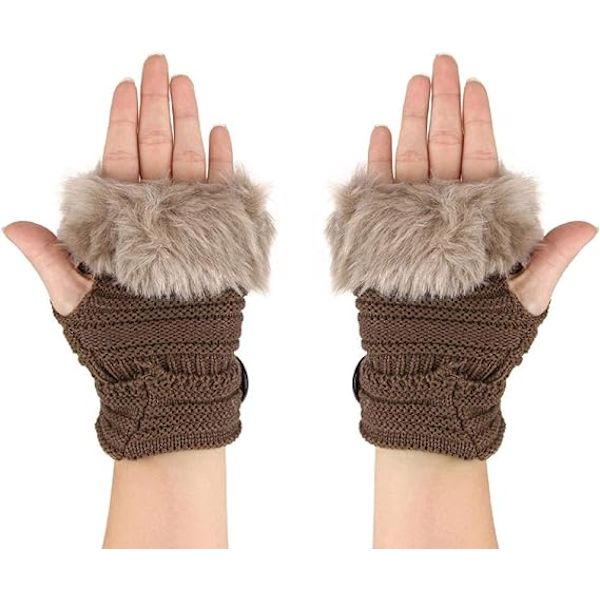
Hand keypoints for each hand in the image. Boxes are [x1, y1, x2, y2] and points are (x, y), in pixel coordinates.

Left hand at [4, 54, 233, 315]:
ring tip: (187, 86)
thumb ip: (52, 259)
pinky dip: (221, 163)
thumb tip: (13, 228)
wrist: (168, 360)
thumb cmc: (119, 333)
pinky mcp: (214, 234)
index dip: (121, 119)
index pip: (119, 157)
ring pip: (187, 161)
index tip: (126, 84)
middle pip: (154, 147)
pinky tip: (221, 135)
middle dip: (156, 103)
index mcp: (118, 217)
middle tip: (160, 63)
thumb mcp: (74, 297)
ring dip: (188, 122)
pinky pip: (220, 192)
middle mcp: (152, 211)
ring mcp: (186, 220)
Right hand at [367, 54, 596, 314]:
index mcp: (483, 216)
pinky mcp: (386, 233)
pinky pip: (381, 190)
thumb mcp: (526, 296)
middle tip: (440, 64)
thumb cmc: (481, 332)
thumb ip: (549, 259)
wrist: (431, 358)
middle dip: (442, 104)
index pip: (481, 156)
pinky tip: (380, 134)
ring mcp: (415, 219)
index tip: (473, 84)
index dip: (478, 119)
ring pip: (412, 161)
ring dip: (411, 122)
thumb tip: (588, 229)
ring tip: (413, 86)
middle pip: (445, 147)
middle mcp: (448, 211)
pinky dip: (380, 162)